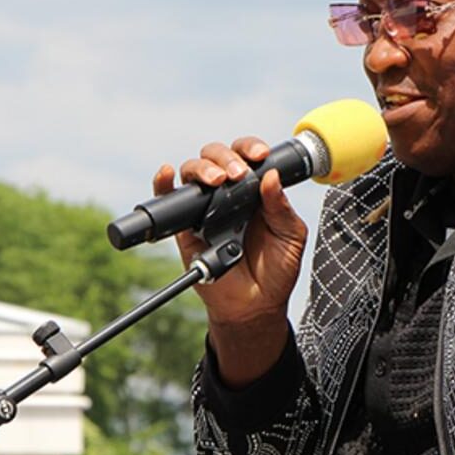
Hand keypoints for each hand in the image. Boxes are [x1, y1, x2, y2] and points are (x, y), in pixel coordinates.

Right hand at [153, 137, 307, 384]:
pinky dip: (164, 184)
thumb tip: (271, 176)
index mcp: (255, 192)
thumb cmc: (277, 270)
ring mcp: (205, 209)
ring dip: (202, 169)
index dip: (250, 149)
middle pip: (217, 157)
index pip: (247, 157)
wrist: (256, 305)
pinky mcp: (185, 229)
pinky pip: (170, 202)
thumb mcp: (290, 236)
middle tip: (237, 175)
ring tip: (216, 180)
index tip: (260, 156)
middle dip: (226, 158)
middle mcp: (229, 195)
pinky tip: (167, 174)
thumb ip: (281, 207)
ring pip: (193, 173)